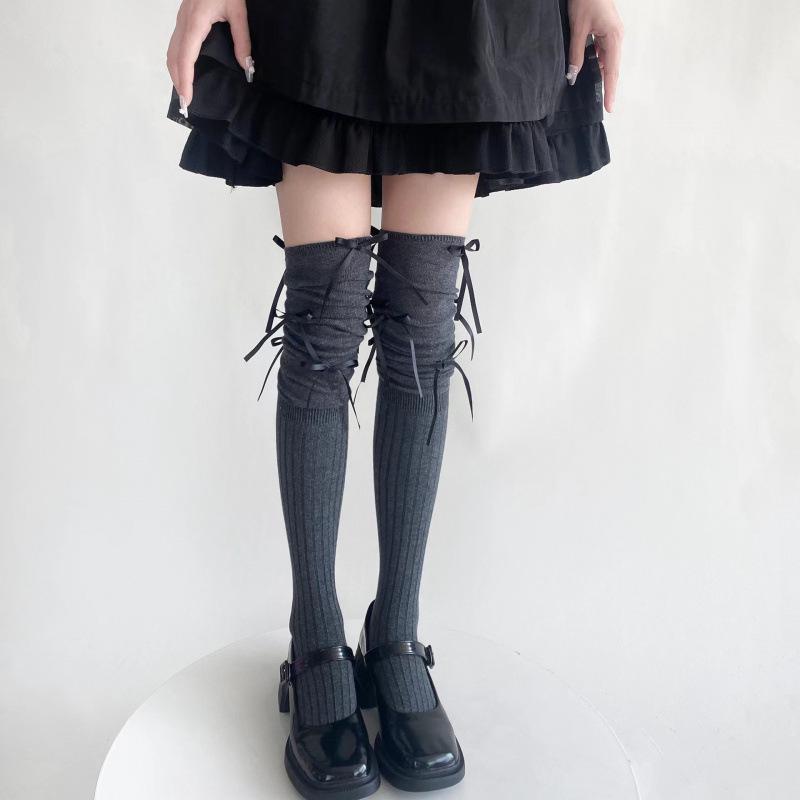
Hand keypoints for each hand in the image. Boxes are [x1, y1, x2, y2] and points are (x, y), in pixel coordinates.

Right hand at [166, 0, 253, 116]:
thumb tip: (246, 68)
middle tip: (185, 104)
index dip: (185, 80)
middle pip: (174, 56)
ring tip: (184, 92)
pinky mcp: (184, 17)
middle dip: (178, 81)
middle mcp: (184, 21)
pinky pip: (176, 42)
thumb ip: (242, 40)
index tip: (187, 99)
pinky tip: (185, 71)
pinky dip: (177, 60)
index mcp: (196, 22)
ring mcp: (182, 18)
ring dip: (175, 72)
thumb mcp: (239, 10)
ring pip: (171, 50)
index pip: (186, 57)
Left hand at [566, 0, 623, 112]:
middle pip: (612, 68)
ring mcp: (613, 34)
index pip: (612, 71)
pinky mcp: (606, 31)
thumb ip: (576, 54)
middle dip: (607, 86)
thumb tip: (573, 75)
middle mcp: (617, 37)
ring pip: (607, 60)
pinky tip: (588, 69)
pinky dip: (596, 62)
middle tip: (604, 105)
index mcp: (614, 38)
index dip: (610, 90)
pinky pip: (603, 51)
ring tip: (595, 91)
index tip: (610, 108)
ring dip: (600, 74)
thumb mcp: (578, 28)